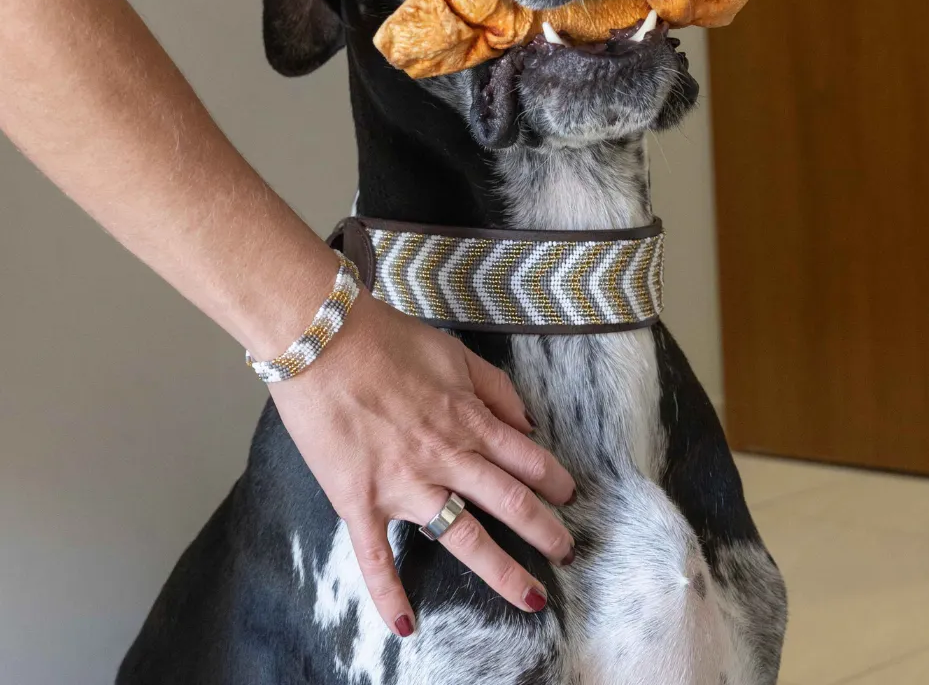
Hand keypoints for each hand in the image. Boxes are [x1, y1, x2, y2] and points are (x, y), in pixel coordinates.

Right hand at [268, 290, 575, 637]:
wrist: (322, 340)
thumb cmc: (385, 340)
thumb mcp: (454, 352)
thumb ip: (495, 387)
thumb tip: (525, 422)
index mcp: (469, 420)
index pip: (527, 459)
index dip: (554, 480)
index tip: (569, 496)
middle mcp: (446, 458)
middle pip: (510, 503)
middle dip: (545, 531)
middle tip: (567, 553)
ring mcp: (405, 485)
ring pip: (463, 537)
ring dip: (501, 571)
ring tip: (532, 597)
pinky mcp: (361, 500)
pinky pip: (377, 557)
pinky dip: (390, 594)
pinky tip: (407, 626)